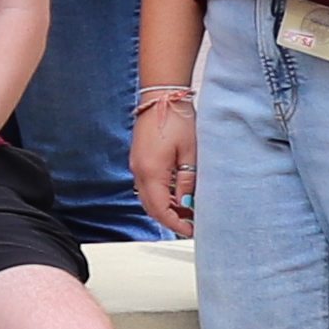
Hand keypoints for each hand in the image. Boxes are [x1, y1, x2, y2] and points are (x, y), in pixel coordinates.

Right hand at [133, 92, 197, 237]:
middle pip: (151, 207)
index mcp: (151, 172)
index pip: (161, 209)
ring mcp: (137, 166)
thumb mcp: (189, 153)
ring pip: (148, 198)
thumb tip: (187, 201)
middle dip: (170, 219)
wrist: (162, 98)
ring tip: (187, 209)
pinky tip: (177, 193)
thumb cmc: (176, 120)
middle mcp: (139, 171)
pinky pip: (147, 186)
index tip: (190, 230)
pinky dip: (161, 195)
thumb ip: (187, 180)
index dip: (175, 223)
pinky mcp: (140, 160)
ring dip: (166, 207)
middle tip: (191, 223)